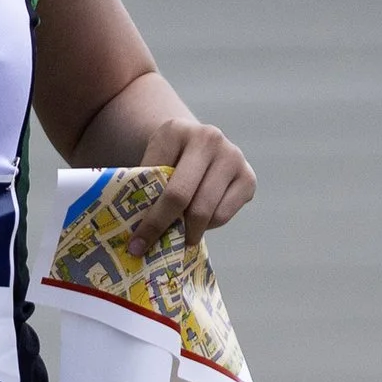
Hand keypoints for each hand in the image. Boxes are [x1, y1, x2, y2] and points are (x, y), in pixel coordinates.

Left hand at [128, 117, 255, 248]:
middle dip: (162, 227)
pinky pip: (223, 215)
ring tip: (178, 236)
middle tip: (148, 250)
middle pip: (180, 196)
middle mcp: (208, 138)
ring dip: (188, 230)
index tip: (134, 243)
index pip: (155, 179)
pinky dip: (209, 226)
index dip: (144, 214)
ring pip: (205, 211)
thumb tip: (139, 236)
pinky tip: (200, 222)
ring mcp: (232, 156)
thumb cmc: (170, 160)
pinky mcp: (248, 177)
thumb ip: (146, 188)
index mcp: (175, 131)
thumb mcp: (153, 161)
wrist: (199, 144)